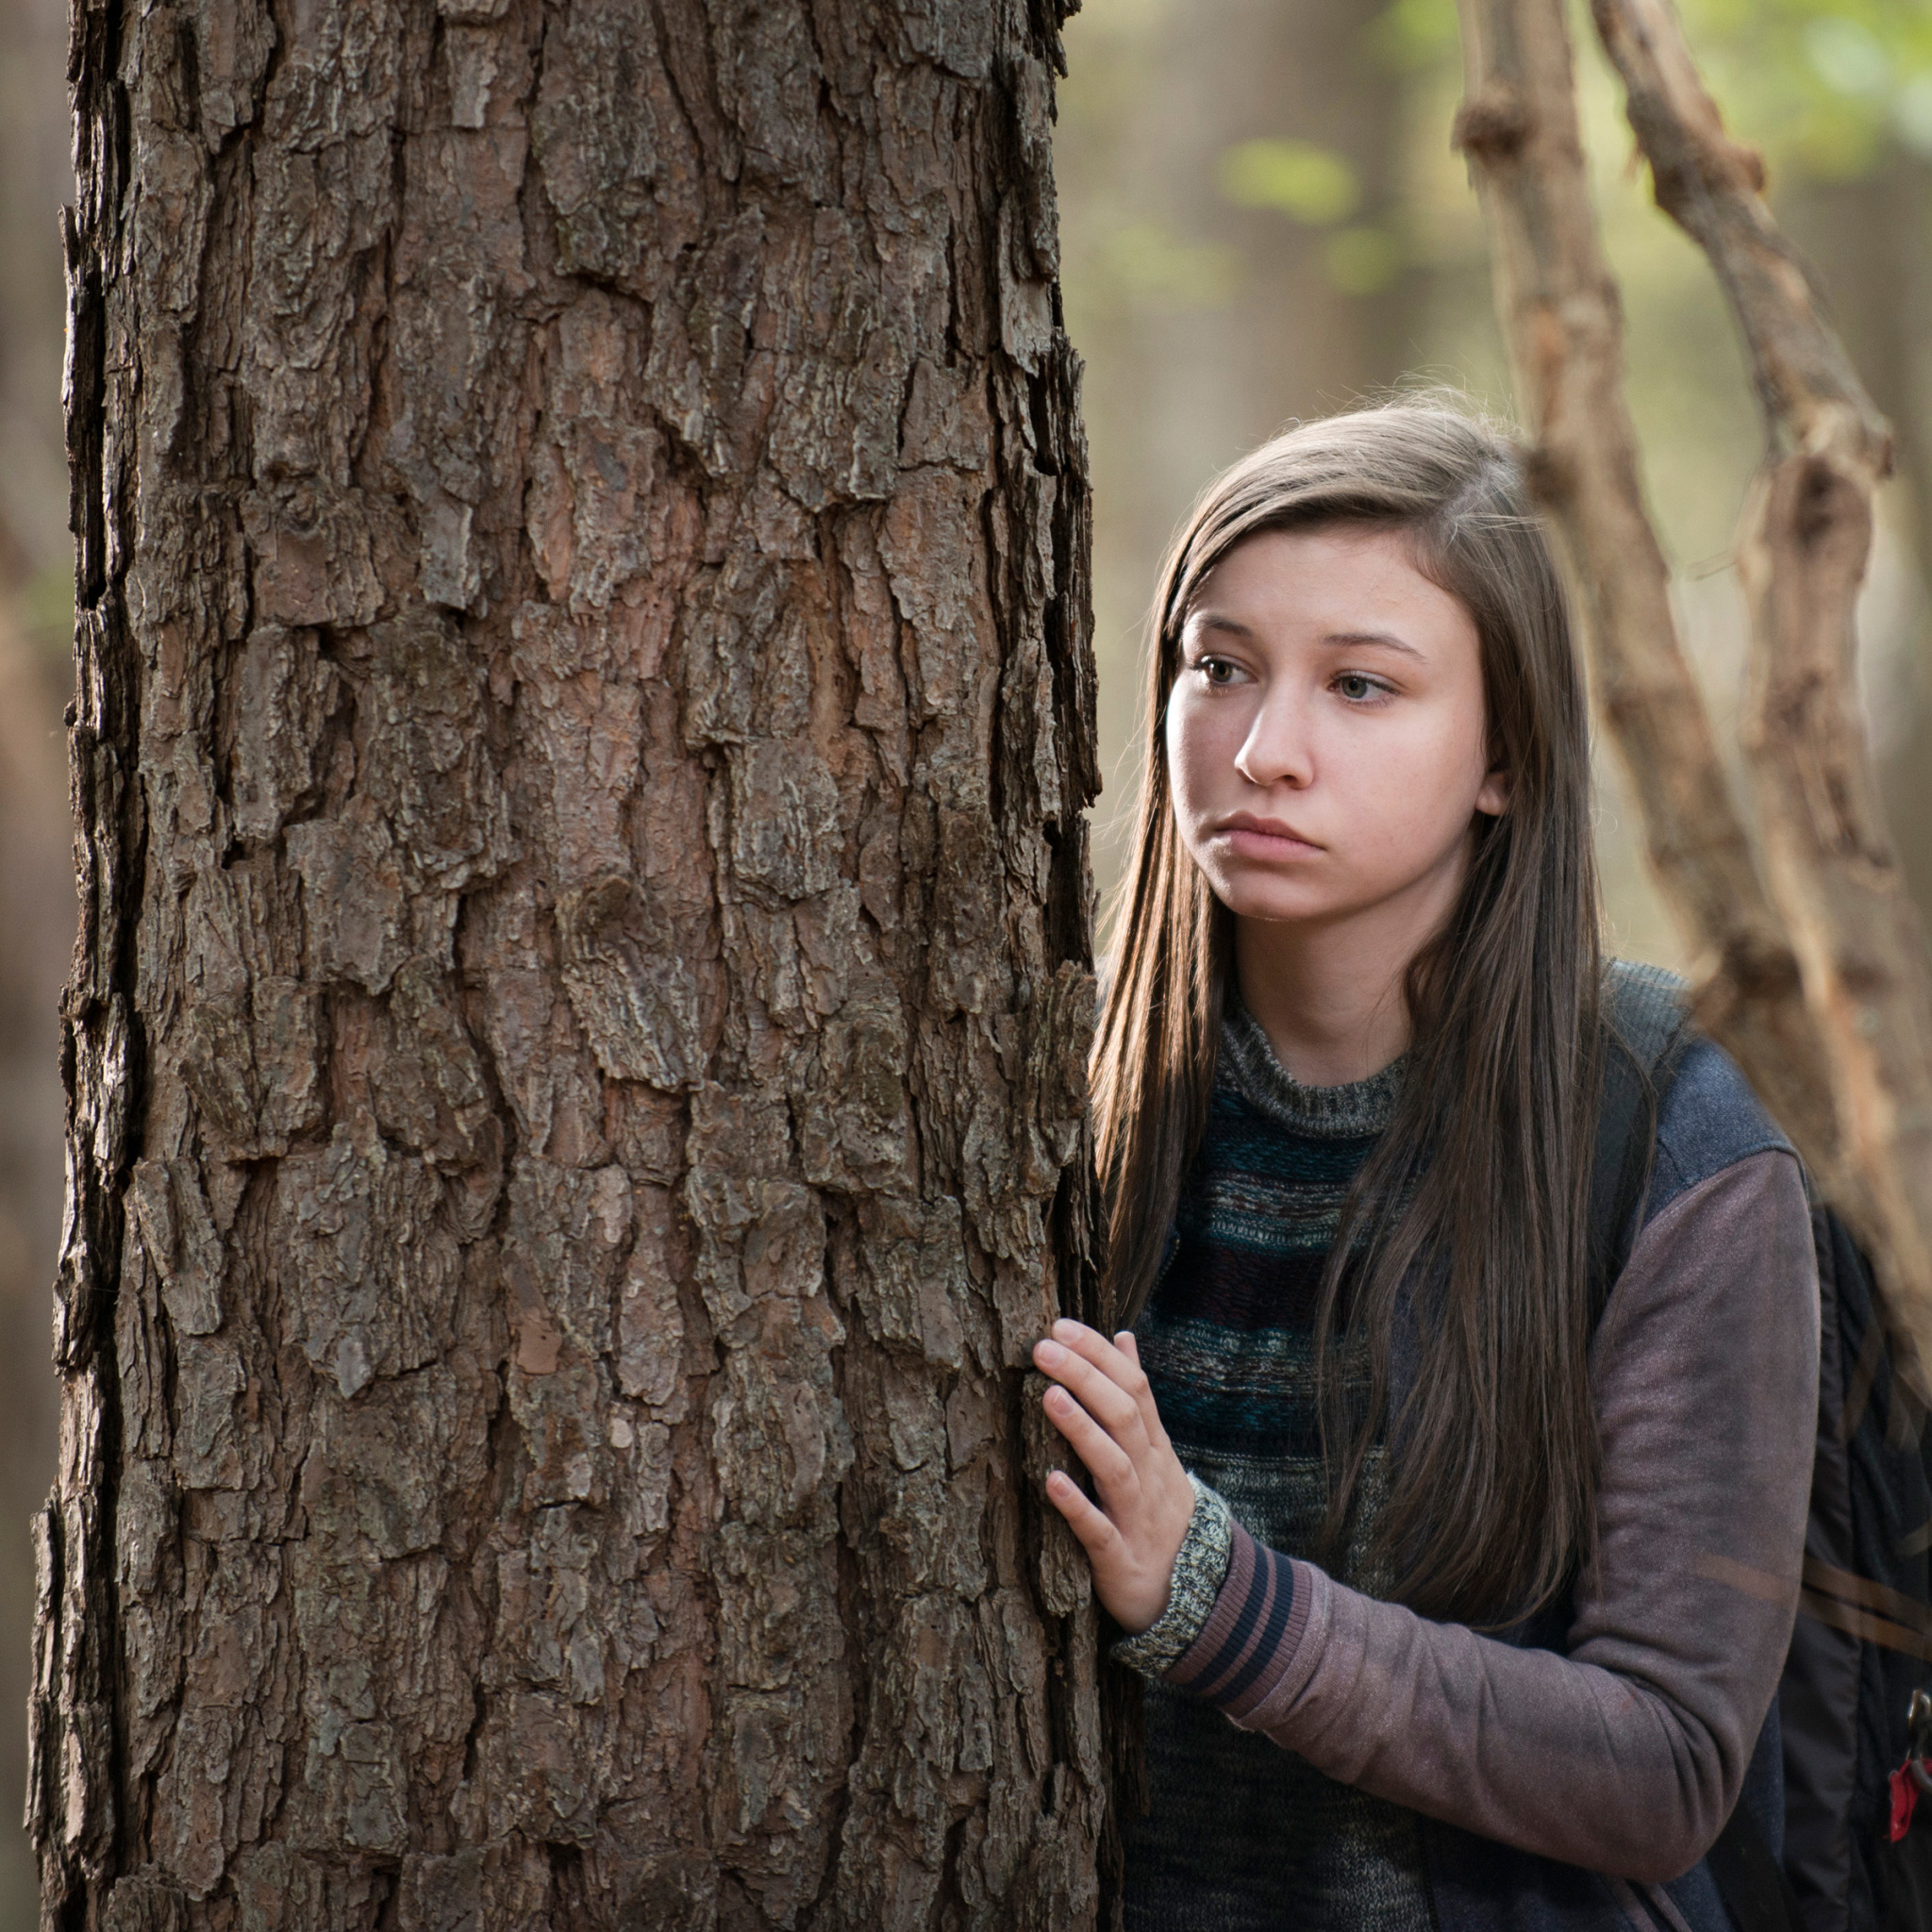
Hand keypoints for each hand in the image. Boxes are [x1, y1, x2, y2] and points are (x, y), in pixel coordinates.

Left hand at [1033, 1319, 1195, 1633]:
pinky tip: (1051, 1481)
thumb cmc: (1158, 1508)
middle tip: (1043, 1348)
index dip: (1099, 1355)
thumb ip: (1137, 1394)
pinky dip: (1077, 1506)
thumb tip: (1123, 1335)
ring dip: (1083, 1430)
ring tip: (1050, 1396)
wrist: (1197, 1592)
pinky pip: (1099, 1531)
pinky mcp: (1120, 1560)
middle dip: (1085, 1378)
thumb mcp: (1155, 1448)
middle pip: (1125, 1417)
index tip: (1060, 1327)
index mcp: (1155, 1446)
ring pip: (1115, 1467)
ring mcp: (1137, 1517)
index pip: (1134, 1387)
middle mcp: (1150, 1474)